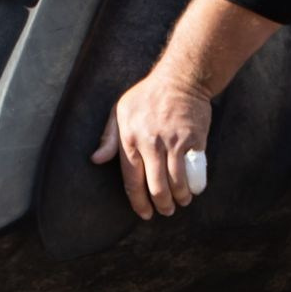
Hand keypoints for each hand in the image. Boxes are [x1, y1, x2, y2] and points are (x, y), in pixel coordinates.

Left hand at [91, 69, 211, 220]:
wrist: (181, 78)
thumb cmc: (147, 95)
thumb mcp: (120, 110)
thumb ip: (108, 137)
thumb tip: (96, 159)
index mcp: (130, 138)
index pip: (132, 180)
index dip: (138, 202)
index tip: (145, 213)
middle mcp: (151, 143)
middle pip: (156, 187)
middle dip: (161, 205)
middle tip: (165, 211)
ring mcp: (174, 142)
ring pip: (176, 183)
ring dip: (179, 198)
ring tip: (180, 202)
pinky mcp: (194, 140)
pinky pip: (193, 171)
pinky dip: (193, 185)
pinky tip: (192, 190)